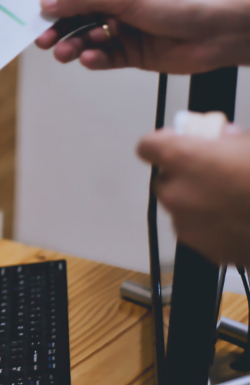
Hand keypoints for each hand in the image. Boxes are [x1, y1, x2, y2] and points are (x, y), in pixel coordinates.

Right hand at [35, 0, 249, 73]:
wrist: (218, 31)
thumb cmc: (183, 1)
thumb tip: (50, 0)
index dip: (55, 1)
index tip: (36, 13)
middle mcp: (119, 3)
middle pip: (78, 16)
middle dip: (60, 28)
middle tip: (45, 39)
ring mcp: (125, 28)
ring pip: (88, 38)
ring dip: (75, 45)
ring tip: (66, 52)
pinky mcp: (133, 52)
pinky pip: (105, 57)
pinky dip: (94, 59)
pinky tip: (91, 58)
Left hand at [137, 125, 249, 265]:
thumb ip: (228, 140)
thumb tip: (222, 137)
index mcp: (184, 158)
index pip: (149, 146)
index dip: (163, 143)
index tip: (174, 143)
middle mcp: (176, 191)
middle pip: (164, 179)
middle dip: (184, 175)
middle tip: (211, 173)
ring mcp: (186, 222)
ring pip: (180, 206)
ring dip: (196, 201)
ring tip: (230, 199)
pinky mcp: (201, 247)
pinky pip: (197, 229)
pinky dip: (209, 224)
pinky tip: (235, 219)